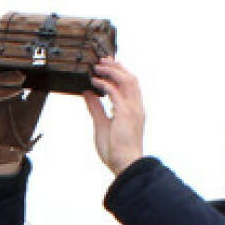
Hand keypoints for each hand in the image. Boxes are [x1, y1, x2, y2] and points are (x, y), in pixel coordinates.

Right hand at [0, 34, 48, 175]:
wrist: (8, 153)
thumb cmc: (19, 129)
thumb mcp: (34, 106)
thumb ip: (40, 89)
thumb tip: (53, 73)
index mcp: (2, 85)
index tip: (0, 32)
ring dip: (6, 79)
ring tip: (21, 78)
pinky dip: (4, 95)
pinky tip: (16, 91)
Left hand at [83, 59, 144, 176]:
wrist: (124, 165)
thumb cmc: (115, 151)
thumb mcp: (101, 124)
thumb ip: (95, 108)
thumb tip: (88, 93)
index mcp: (134, 110)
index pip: (130, 85)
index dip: (120, 73)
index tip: (108, 66)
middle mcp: (136, 107)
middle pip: (131, 78)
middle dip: (117, 66)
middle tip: (103, 59)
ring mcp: (132, 109)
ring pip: (126, 80)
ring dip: (112, 70)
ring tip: (98, 65)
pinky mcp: (125, 113)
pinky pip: (115, 92)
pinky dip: (104, 83)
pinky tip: (94, 80)